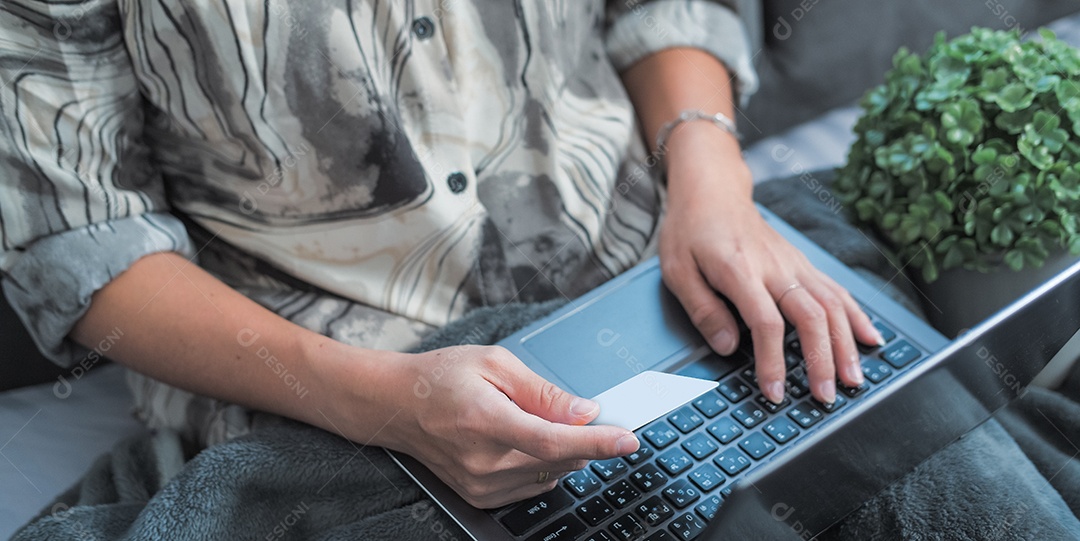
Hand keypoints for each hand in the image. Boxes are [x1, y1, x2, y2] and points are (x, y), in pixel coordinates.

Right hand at [371, 345, 637, 507]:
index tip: (627, 439)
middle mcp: (483, 461)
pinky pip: (533, 485)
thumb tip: (584, 411)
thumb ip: (543, 391)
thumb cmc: (440, 379)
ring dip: (559, 450)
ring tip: (527, 419)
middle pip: (559, 460)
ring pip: (551, 474)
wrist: (396, 406)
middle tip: (579, 412)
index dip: (596, 442)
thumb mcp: (494, 363)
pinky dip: (541, 464)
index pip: (552, 441)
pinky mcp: (481, 497)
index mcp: (485, 420)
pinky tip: (519, 440)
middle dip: (581, 437)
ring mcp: (481, 484)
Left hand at [659, 136, 881, 404]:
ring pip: (832, 304)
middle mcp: (775, 266)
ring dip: (846, 345)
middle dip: (822, 360)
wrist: (712, 190)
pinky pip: (837, 290)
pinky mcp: (803, 263)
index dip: (773, 360)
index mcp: (740, 270)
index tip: (775, 391)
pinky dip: (857, 316)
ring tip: (854, 380)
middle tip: (826, 397)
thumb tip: (728, 348)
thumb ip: (703, 310)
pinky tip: (871, 339)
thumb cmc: (690, 231)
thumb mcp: (677, 270)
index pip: (766, 322)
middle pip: (811, 315)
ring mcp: (794, 263)